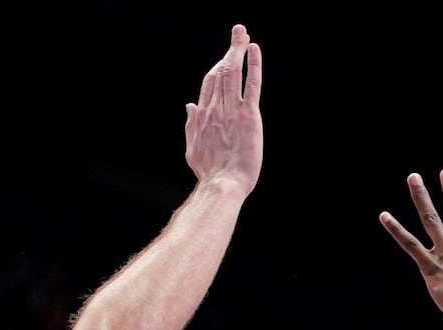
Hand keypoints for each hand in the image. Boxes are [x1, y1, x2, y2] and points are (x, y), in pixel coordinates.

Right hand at [186, 24, 262, 195]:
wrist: (222, 185)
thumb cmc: (209, 173)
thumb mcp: (193, 148)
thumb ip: (191, 125)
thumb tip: (189, 105)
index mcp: (202, 116)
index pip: (209, 83)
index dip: (217, 66)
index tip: (225, 56)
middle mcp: (215, 108)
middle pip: (221, 71)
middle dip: (229, 50)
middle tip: (238, 32)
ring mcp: (231, 110)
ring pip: (233, 72)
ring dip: (238, 50)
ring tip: (243, 34)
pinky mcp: (248, 116)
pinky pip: (251, 84)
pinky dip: (253, 65)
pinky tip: (253, 49)